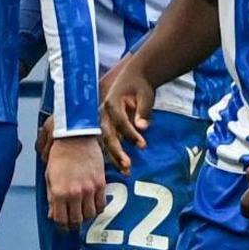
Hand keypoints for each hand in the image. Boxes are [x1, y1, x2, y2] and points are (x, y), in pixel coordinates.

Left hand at [44, 132, 107, 229]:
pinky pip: (101, 204)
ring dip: (86, 217)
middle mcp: (75, 194)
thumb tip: (53, 215)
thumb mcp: (49, 176)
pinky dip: (97, 209)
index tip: (62, 227)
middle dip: (74, 224)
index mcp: (59, 192)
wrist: (76, 138)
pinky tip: (92, 206)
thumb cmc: (59, 155)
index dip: (61, 226)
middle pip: (77, 221)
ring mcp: (89, 189)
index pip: (61, 220)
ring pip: (90, 215)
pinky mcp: (100, 184)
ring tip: (82, 213)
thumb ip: (51, 197)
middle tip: (72, 222)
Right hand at [99, 59, 154, 176]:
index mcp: (111, 102)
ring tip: (126, 172)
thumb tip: (143, 127)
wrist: (134, 77)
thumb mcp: (145, 95)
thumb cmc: (140, 85)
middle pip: (108, 135)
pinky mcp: (107, 127)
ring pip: (106, 142)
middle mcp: (103, 113)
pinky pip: (108, 143)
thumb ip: (143, 111)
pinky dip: (115, 155)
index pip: (120, 121)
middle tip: (128, 166)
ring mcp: (103, 121)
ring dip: (115, 157)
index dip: (131, 134)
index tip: (143, 145)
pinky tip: (123, 168)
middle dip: (117, 151)